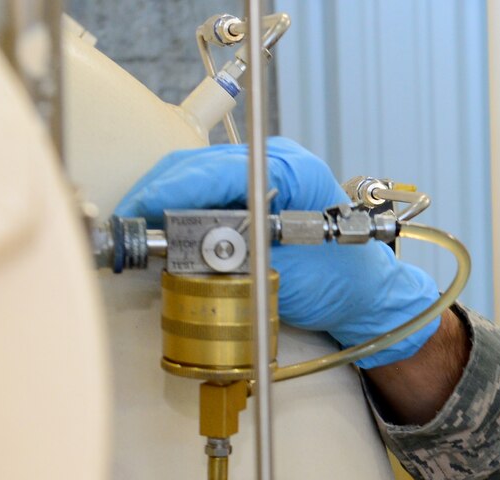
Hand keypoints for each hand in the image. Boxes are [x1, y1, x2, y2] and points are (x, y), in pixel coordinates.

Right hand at [114, 138, 439, 367]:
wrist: (369, 298)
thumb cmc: (343, 283)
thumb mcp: (286, 273)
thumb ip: (235, 258)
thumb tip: (184, 249)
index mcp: (291, 170)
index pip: (215, 168)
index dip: (173, 189)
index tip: (142, 209)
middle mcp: (276, 162)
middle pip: (200, 167)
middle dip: (162, 194)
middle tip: (131, 223)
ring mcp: (266, 175)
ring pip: (200, 178)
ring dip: (170, 202)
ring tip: (143, 228)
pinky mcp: (257, 193)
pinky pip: (210, 193)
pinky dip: (186, 209)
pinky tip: (168, 227)